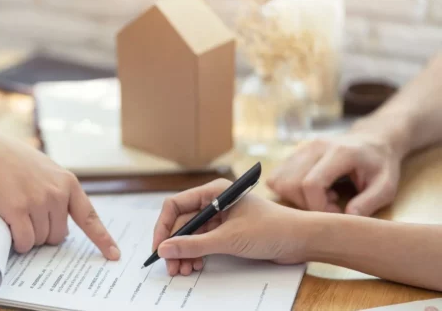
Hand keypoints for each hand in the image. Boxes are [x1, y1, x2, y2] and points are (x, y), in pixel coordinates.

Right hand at [0, 129, 120, 259]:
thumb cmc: (16, 162)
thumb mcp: (48, 171)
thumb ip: (60, 193)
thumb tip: (63, 228)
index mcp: (69, 184)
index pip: (90, 217)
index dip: (103, 238)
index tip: (114, 255)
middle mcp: (57, 194)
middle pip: (58, 236)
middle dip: (45, 235)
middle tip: (29, 218)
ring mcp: (39, 202)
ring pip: (40, 240)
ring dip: (29, 237)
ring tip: (17, 217)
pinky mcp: (19, 210)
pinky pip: (25, 241)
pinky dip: (19, 243)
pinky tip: (12, 233)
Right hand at [152, 179, 311, 275]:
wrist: (303, 240)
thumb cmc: (272, 229)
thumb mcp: (229, 239)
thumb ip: (194, 245)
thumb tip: (165, 249)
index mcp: (214, 192)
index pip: (176, 205)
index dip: (164, 226)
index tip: (159, 247)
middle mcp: (215, 202)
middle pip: (183, 223)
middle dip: (174, 245)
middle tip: (171, 266)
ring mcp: (221, 218)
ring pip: (192, 235)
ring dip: (184, 252)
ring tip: (183, 270)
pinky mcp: (228, 233)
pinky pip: (203, 242)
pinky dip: (197, 255)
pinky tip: (195, 266)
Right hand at [266, 132, 401, 215]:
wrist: (373, 140)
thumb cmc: (380, 166)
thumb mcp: (386, 187)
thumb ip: (369, 203)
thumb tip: (346, 218)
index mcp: (339, 152)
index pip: (311, 184)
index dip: (318, 206)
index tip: (337, 211)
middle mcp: (315, 146)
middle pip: (291, 184)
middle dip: (306, 204)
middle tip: (330, 205)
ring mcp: (302, 148)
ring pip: (279, 180)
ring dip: (295, 197)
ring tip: (320, 197)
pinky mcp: (294, 153)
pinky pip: (278, 177)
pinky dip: (289, 190)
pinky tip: (311, 191)